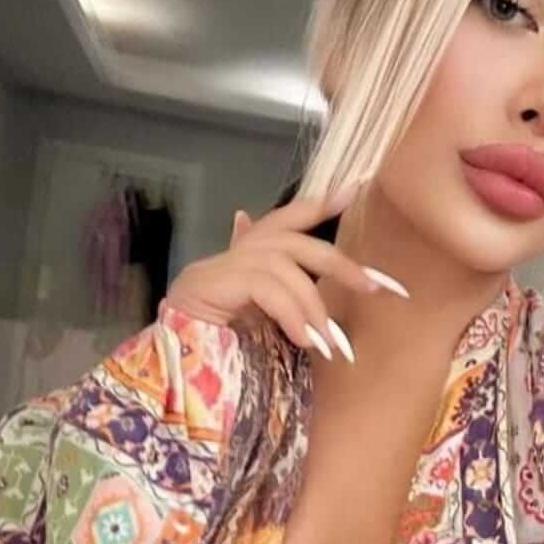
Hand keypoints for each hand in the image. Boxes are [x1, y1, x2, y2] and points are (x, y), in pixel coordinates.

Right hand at [162, 179, 408, 362]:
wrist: (171, 354)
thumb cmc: (216, 335)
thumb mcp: (257, 311)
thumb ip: (277, 289)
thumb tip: (288, 272)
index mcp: (249, 254)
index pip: (286, 219)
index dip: (318, 203)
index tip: (352, 190)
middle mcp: (237, 252)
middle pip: (296, 243)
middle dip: (338, 263)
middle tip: (373, 287)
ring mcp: (222, 265)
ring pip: (284, 268)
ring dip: (312, 306)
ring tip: (327, 343)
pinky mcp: (213, 283)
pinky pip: (266, 288)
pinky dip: (291, 314)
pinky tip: (303, 340)